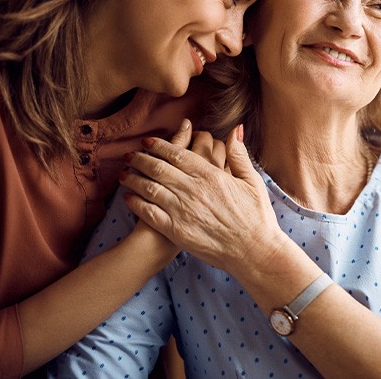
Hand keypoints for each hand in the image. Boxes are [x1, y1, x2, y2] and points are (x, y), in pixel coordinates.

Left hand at [119, 123, 282, 273]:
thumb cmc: (256, 217)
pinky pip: (149, 213)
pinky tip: (128, 198)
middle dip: (140, 159)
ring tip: (124, 174)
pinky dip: (136, 203)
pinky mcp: (177, 231)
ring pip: (149, 188)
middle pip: (158, 168)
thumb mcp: (253, 181)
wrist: (254, 251)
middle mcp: (193, 190)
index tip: (147, 141)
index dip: (159, 146)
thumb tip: (235, 129)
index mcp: (211, 175)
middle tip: (129, 155)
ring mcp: (183, 211)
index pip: (177, 154)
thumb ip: (239, 154)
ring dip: (133, 178)